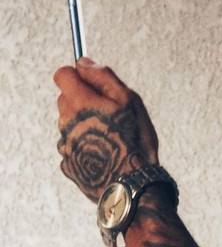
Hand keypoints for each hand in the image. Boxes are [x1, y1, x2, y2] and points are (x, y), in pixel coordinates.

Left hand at [54, 58, 159, 202]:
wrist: (131, 184)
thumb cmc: (134, 141)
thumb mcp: (129, 101)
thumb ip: (104, 77)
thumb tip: (83, 62)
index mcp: (79, 102)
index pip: (62, 75)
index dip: (77, 75)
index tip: (93, 83)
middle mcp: (66, 122)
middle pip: (66, 99)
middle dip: (83, 101)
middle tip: (110, 113)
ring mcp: (65, 144)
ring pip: (70, 123)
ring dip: (85, 124)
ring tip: (111, 137)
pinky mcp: (68, 163)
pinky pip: (73, 145)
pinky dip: (86, 144)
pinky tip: (105, 153)